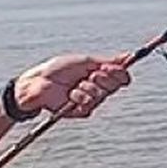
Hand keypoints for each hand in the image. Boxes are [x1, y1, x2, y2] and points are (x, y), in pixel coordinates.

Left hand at [15, 54, 130, 118]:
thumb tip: (127, 56)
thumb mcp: (85, 61)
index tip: (112, 67)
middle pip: (115, 86)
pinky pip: (89, 105)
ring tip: (75, 84)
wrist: (39, 82)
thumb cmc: (58, 69)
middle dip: (104, 79)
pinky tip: (70, 95)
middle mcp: (97, 88)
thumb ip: (107, 61)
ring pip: (102, 96)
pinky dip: (79, 97)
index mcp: (99, 75)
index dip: (120, 73)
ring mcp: (90, 101)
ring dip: (89, 87)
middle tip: (92, 74)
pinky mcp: (81, 111)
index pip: (120, 77)